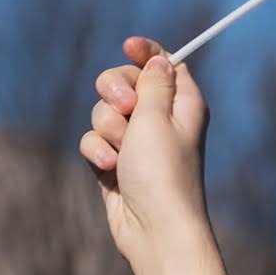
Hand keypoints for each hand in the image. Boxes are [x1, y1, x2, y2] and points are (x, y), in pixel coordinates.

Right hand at [81, 36, 214, 274]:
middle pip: (124, 82)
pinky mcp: (114, 163)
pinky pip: (94, 141)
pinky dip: (97, 152)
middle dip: (114, 91)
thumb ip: (152, 81)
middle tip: (127, 108)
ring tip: (121, 152)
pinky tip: (110, 170)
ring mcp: (135, 142)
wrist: (154, 228)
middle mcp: (158, 119)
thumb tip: (159, 58)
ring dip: (106, 128)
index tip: (127, 46)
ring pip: (102, 112)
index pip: (163, 63)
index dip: (144, 52)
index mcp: (181, 103)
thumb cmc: (162, 172)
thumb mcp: (157, 116)